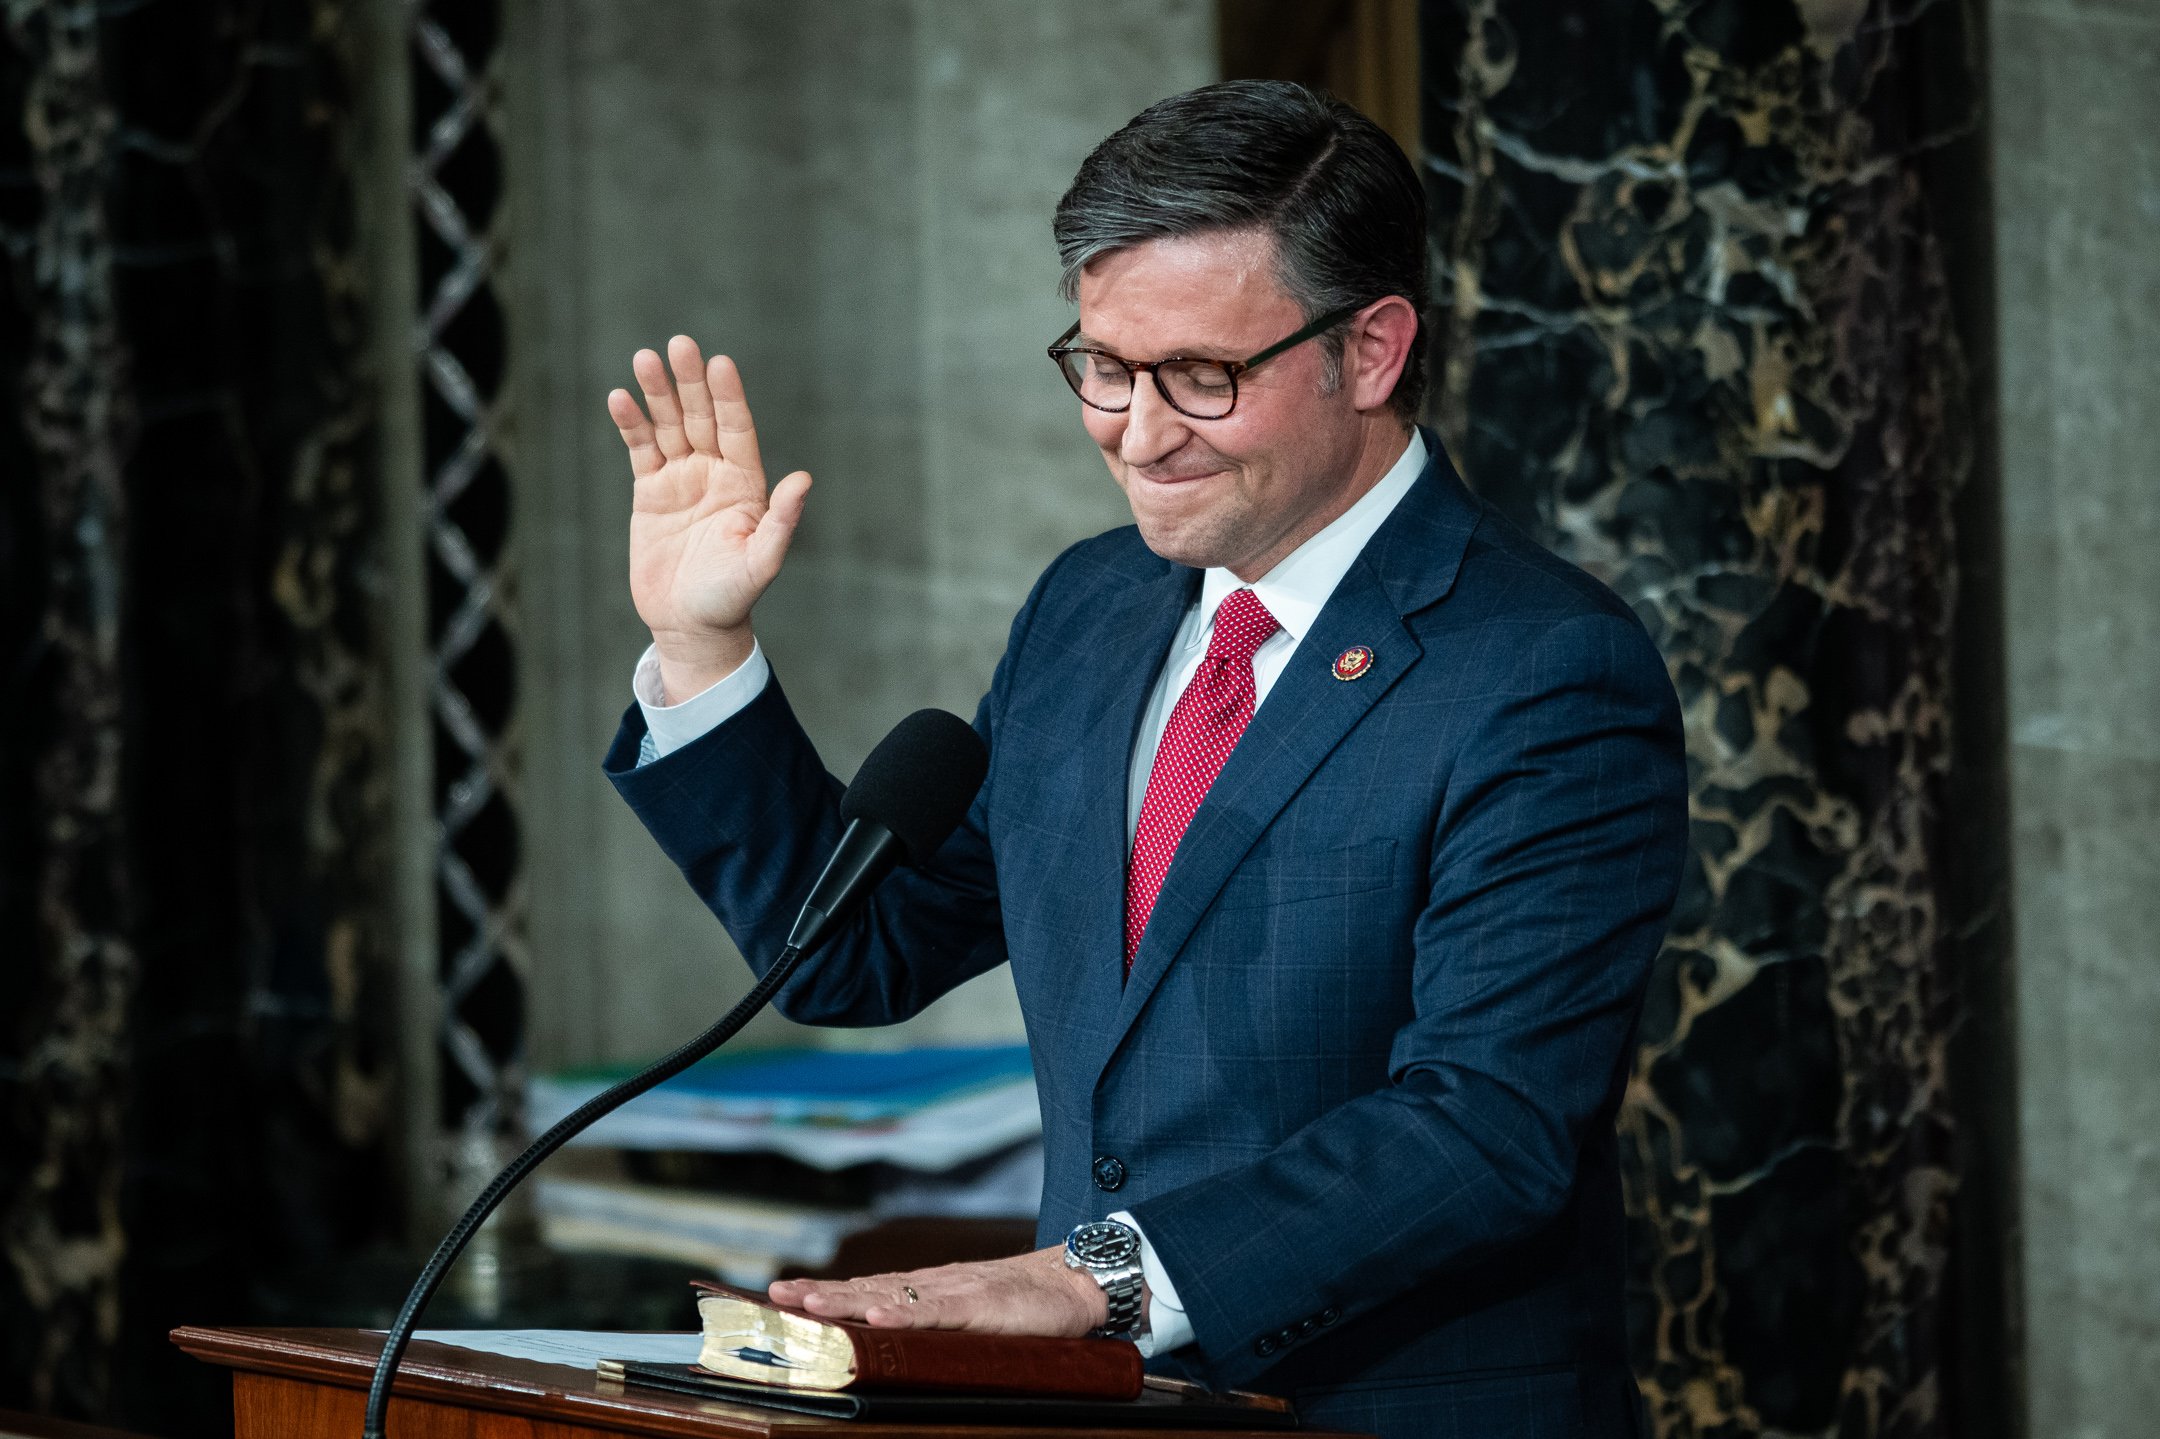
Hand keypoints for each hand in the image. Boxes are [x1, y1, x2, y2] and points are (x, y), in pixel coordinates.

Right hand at [608, 336, 811, 701]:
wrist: (690, 625)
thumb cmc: (732, 597)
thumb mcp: (761, 562)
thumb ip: (780, 522)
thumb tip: (803, 480)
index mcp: (745, 483)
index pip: (736, 428)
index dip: (728, 396)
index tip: (720, 364)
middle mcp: (714, 473)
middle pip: (701, 416)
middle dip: (690, 382)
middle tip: (679, 345)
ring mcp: (680, 479)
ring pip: (668, 426)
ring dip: (656, 394)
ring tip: (644, 359)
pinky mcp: (650, 492)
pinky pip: (640, 449)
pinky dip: (631, 425)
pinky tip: (620, 399)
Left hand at [767, 1246, 1117, 1336]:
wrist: (1077, 1283)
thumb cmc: (1026, 1307)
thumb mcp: (972, 1317)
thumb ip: (936, 1326)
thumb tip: (889, 1342)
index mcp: (929, 1290)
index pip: (868, 1289)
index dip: (827, 1294)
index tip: (784, 1298)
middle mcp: (936, 1286)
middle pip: (868, 1287)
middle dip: (822, 1294)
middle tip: (778, 1296)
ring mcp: (958, 1293)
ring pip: (893, 1295)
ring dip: (848, 1299)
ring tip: (810, 1303)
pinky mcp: (983, 1306)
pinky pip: (938, 1311)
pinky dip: (906, 1313)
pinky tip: (878, 1315)